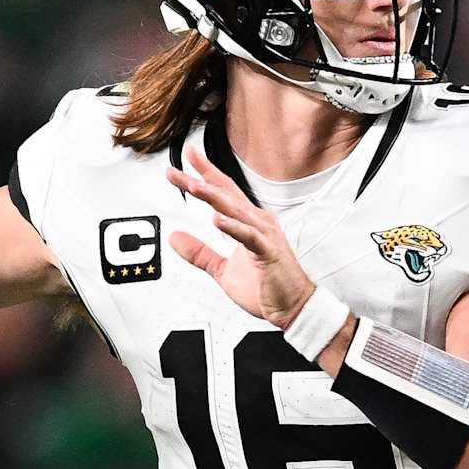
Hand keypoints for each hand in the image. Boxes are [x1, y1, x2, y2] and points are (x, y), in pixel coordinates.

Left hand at [168, 144, 312, 326]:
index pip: (223, 193)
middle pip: (225, 194)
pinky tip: (217, 220)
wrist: (293, 307)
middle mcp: (257, 222)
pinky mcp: (268, 252)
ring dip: (213, 196)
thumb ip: (199, 253)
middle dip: (202, 178)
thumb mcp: (222, 270)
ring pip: (235, 210)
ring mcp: (264, 235)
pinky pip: (248, 236)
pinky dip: (233, 227)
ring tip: (193, 185)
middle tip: (183, 163)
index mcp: (248, 223)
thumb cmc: (266, 287)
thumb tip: (175, 239)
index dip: (205, 175)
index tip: (186, 161)